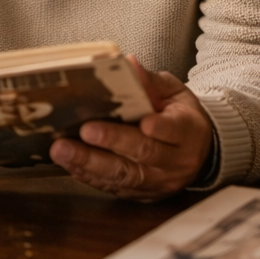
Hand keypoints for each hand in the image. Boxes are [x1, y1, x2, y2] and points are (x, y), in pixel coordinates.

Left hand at [50, 59, 213, 200]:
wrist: (197, 152)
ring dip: (90, 163)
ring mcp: (158, 182)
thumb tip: (128, 63)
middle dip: (112, 142)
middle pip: (144, 153)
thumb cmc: (179, 116)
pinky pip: (114, 188)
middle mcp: (176, 162)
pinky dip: (89, 176)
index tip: (144, 124)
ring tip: (63, 150)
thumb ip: (151, 81)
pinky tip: (69, 164)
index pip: (174, 130)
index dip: (160, 128)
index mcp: (188, 132)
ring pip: (124, 176)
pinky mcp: (141, 195)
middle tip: (85, 130)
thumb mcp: (173, 93)